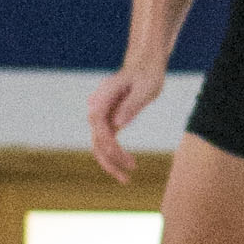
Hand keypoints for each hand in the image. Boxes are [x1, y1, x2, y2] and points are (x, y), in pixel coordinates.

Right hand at [86, 64, 167, 183]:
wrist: (144, 65)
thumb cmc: (147, 74)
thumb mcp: (146, 88)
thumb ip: (131, 104)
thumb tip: (117, 124)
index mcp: (103, 96)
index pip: (98, 124)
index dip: (108, 144)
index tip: (123, 157)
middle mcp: (97, 107)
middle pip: (96, 138)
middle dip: (110, 159)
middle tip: (128, 176)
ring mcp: (101, 115)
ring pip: (98, 144)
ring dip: (110, 162)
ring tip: (126, 178)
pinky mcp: (108, 121)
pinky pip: (106, 142)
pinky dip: (113, 155)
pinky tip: (126, 165)